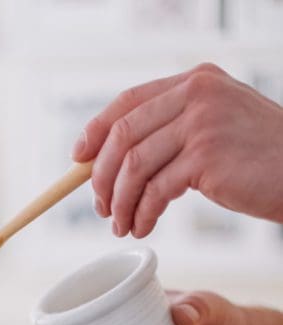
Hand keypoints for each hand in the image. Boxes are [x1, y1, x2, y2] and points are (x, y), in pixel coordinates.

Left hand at [72, 63, 282, 236]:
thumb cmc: (262, 160)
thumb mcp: (218, 129)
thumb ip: (176, 131)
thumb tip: (118, 160)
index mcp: (196, 81)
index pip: (129, 100)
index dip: (96, 130)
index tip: (78, 159)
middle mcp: (197, 94)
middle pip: (123, 134)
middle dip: (101, 176)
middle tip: (100, 207)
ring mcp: (202, 123)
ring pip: (134, 165)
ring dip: (120, 202)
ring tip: (120, 225)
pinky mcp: (207, 157)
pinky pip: (156, 190)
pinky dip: (142, 213)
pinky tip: (142, 227)